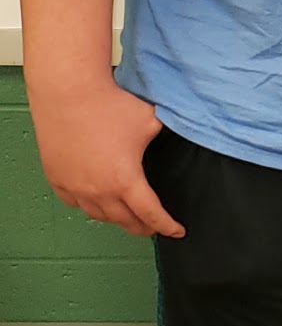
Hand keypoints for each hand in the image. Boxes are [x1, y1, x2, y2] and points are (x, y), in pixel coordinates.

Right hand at [29, 79, 184, 238]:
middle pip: (124, 221)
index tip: (176, 231)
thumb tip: (179, 131)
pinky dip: (89, 205)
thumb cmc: (109, 105)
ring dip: (115, 218)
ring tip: (126, 215)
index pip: (151, 213)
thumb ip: (164, 135)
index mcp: (125, 181)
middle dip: (142, 227)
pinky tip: (95, 201)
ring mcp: (75, 188)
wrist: (69, 94)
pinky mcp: (58, 179)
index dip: (167, 225)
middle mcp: (98, 192)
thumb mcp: (150, 120)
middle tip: (153, 228)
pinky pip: (75, 202)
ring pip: (98, 215)